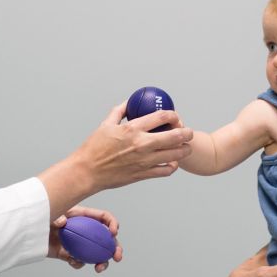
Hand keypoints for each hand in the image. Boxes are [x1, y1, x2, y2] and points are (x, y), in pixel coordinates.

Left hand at [48, 205, 122, 272]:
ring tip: (99, 268)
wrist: (29, 230)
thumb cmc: (42, 216)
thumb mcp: (51, 212)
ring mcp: (78, 243)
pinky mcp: (69, 253)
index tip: (113, 233)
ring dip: (101, 262)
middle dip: (115, 248)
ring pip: (95, 253)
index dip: (112, 223)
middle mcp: (84, 230)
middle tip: (117, 256)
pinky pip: (79, 261)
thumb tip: (63, 223)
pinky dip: (78, 263)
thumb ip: (57, 216)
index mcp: (84, 217)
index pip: (103, 218)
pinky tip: (74, 262)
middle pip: (105, 239)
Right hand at [75, 102, 193, 191]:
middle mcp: (142, 144)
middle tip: (189, 132)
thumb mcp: (105, 124)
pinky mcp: (143, 174)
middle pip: (175, 136)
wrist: (87, 172)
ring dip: (184, 150)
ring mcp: (144, 160)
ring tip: (185, 148)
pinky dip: (172, 166)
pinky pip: (166, 171)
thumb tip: (129, 102)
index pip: (162, 117)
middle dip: (187, 133)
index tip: (175, 116)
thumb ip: (119, 111)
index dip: (174, 115)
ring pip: (175, 155)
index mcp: (133, 129)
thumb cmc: (94, 148)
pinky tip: (172, 162)